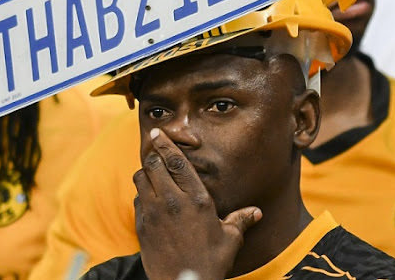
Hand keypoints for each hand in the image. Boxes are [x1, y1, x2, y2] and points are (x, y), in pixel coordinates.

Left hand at [133, 128, 261, 279]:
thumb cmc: (210, 263)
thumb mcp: (230, 239)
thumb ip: (240, 220)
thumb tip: (257, 212)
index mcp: (196, 199)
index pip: (176, 161)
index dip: (165, 143)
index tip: (158, 132)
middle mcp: (172, 201)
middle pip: (153, 165)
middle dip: (153, 155)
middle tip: (154, 149)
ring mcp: (154, 213)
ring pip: (141, 179)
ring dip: (145, 173)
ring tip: (152, 174)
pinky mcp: (142, 226)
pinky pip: (137, 199)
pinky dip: (141, 194)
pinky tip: (149, 198)